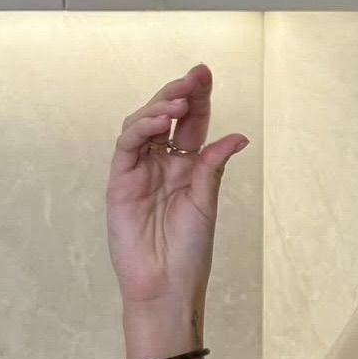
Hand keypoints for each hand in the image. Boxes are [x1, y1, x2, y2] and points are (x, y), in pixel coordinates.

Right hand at [105, 63, 248, 308]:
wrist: (167, 285)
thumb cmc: (189, 251)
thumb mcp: (206, 202)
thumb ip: (213, 166)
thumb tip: (238, 136)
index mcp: (187, 167)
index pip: (191, 124)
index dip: (198, 98)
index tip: (206, 74)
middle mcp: (161, 164)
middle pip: (165, 117)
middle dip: (179, 93)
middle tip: (194, 76)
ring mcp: (138, 171)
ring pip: (142, 126)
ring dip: (159, 108)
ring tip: (179, 102)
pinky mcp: (119, 183)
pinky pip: (126, 147)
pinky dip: (139, 130)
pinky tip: (158, 122)